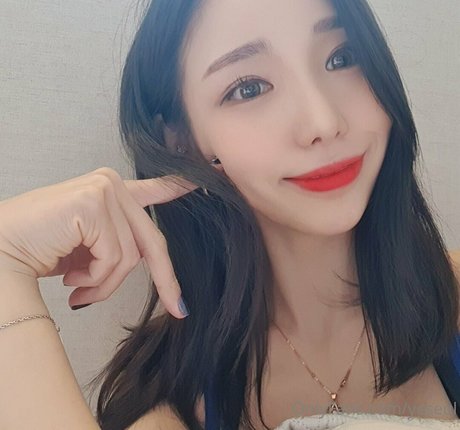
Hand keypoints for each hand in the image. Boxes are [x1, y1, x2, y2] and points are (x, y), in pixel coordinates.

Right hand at [0, 167, 198, 317]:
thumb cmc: (39, 249)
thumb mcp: (87, 247)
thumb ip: (115, 244)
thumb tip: (143, 260)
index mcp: (110, 192)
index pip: (154, 189)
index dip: (178, 189)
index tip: (204, 181)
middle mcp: (111, 183)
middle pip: (152, 240)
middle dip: (165, 279)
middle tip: (177, 307)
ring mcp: (104, 190)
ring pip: (131, 255)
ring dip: (105, 284)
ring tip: (78, 289)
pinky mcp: (95, 203)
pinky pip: (114, 257)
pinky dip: (95, 279)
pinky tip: (71, 279)